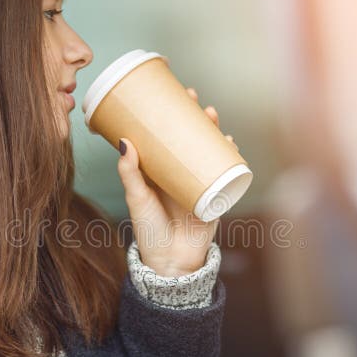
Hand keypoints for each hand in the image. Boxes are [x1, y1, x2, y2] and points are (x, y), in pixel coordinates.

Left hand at [117, 88, 236, 276]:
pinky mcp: (214, 194)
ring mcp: (199, 182)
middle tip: (195, 99)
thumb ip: (130, 172)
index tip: (171, 94)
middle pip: (191, 137)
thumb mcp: (137, 198)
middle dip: (196, 116)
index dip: (171, 115)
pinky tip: (230, 143)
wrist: (171, 262)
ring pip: (209, 150)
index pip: (167, 135)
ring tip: (212, 117)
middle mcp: (181, 172)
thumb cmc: (149, 230)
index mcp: (160, 170)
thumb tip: (125, 141)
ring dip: (214, 130)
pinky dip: (230, 155)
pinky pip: (226, 171)